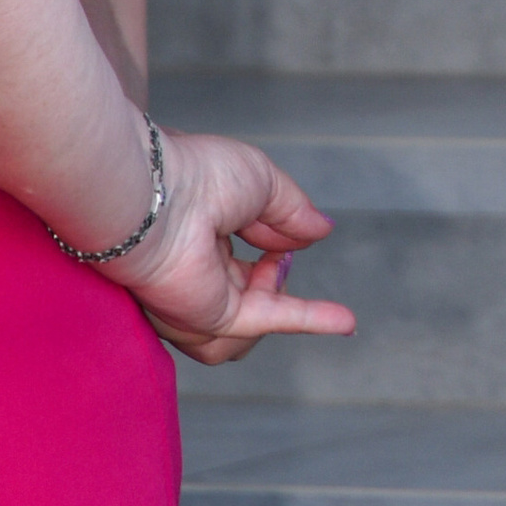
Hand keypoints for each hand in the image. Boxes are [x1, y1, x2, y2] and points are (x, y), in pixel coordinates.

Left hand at [116, 129, 355, 366]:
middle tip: (275, 254)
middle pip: (248, 299)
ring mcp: (199, 301)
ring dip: (276, 295)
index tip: (293, 238)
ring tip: (271, 264)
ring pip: (247, 329)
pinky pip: (262, 327)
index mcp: (201, 240)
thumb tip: (321, 230)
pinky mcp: (208, 318)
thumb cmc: (195, 175)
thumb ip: (293, 211)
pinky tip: (345, 321)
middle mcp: (196, 277)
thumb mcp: (263, 181)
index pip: (244, 265)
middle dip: (272, 277)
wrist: (159, 196)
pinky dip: (308, 322)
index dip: (275, 253)